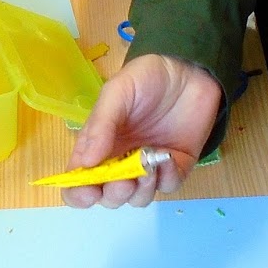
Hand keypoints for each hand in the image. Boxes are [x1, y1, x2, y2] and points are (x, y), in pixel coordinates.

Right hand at [62, 54, 221, 208]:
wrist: (189, 69)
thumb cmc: (146, 78)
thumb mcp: (117, 92)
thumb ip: (101, 125)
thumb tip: (86, 162)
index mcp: (97, 145)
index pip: (79, 180)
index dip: (79, 193)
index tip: (89, 193)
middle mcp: (120, 161)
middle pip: (108, 196)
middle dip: (113, 195)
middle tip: (124, 181)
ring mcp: (148, 166)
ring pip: (137, 198)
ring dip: (140, 191)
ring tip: (149, 168)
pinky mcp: (175, 167)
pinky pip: (167, 186)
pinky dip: (166, 179)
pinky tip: (168, 158)